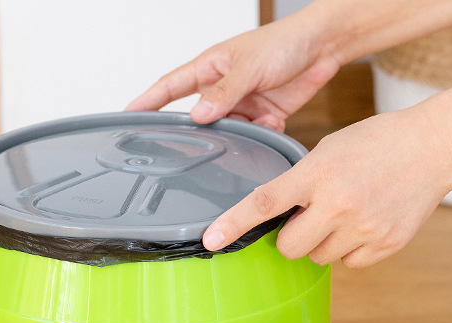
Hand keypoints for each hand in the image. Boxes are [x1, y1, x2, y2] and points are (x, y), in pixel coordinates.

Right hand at [125, 14, 340, 130]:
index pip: (169, 87)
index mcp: (210, 69)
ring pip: (226, 133)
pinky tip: (271, 124)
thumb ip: (224, 93)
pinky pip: (254, 137)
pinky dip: (261, 136)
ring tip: (245, 133)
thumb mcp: (249, 67)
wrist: (324, 47)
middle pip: (197, 119)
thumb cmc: (285, 42)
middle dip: (197, 134)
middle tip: (189, 152)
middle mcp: (222, 89)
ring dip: (236, 138)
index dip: (147, 102)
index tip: (127, 116)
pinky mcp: (262, 116)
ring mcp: (241, 104)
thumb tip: (198, 116)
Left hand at [202, 107, 451, 267]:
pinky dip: (350, 250)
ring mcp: (363, 227)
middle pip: (289, 247)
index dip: (234, 224)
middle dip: (291, 237)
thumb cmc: (376, 143)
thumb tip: (271, 218)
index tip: (210, 240)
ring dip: (322, 243)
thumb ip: (299, 182)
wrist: (435, 146)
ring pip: (317, 258)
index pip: (265, 203)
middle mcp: (339, 202)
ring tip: (345, 213)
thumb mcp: (329, 149)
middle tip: (310, 216)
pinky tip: (365, 222)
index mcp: (318, 172)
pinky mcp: (384, 245)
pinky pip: (347, 264)